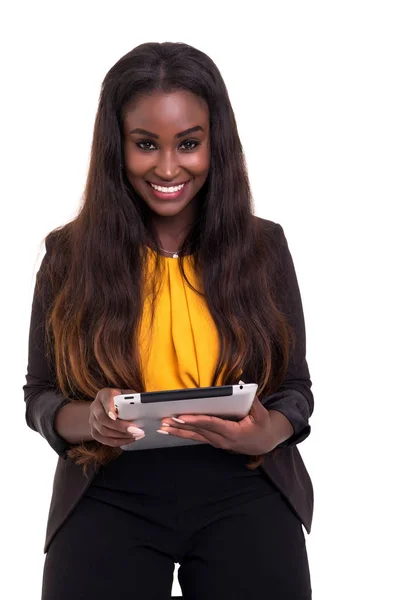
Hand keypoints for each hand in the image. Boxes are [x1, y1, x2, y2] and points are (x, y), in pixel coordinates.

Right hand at [89, 388, 144, 446]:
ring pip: (104, 431)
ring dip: (121, 436)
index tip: (115, 416)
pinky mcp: (94, 432)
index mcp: (104, 395)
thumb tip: (145, 404)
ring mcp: (92, 420)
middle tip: (135, 430)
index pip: (105, 400)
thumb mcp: (125, 394)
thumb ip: (132, 398)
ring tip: (136, 435)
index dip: (109, 408)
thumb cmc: (119, 399)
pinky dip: (118, 442)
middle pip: (103, 419)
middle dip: (120, 427)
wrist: (105, 407)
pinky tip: (129, 440)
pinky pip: (105, 440)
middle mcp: (95, 407)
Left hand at [159, 396, 277, 454]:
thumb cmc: (262, 426)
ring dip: (178, 431)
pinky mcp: (214, 442)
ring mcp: (217, 442)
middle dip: (181, 425)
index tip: (182, 416)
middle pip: (199, 431)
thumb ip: (252, 399)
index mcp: (234, 432)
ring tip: (163, 427)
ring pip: (195, 436)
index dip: (196, 420)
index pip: (211, 424)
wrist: (264, 443)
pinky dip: (183, 434)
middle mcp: (223, 440)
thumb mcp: (261, 413)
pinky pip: (197, 437)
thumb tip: (242, 382)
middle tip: (165, 420)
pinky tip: (171, 431)